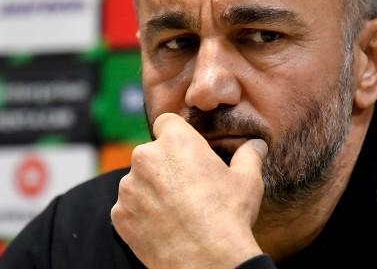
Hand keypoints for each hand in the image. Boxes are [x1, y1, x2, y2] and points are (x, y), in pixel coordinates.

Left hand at [111, 113, 268, 268]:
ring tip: (176, 211)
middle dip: (165, 165)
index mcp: (175, 140)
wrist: (207, 261)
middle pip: (152, 153)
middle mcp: (145, 157)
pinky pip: (129, 208)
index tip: (188, 153)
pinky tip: (164, 226)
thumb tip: (257, 145)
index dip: (178, 136)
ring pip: (139, 181)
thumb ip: (249, 155)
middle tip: (187, 187)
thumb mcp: (247, 180)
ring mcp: (129, 188)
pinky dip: (142, 214)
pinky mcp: (119, 215)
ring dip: (151, 190)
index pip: (167, 122)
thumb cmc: (228, 215)